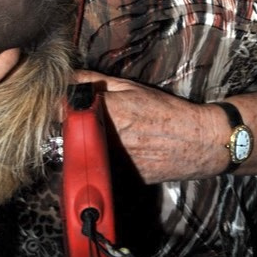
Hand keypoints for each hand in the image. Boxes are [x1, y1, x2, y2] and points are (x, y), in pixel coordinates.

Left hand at [73, 70, 226, 183]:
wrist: (196, 142)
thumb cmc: (166, 111)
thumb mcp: (130, 87)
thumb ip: (95, 82)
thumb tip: (69, 78)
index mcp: (106, 112)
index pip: (62, 112)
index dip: (59, 109)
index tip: (63, 107)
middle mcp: (105, 139)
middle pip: (68, 134)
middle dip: (70, 127)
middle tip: (84, 122)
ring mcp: (111, 162)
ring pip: (80, 154)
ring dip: (83, 146)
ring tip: (103, 138)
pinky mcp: (119, 178)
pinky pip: (98, 169)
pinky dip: (99, 161)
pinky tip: (115, 154)